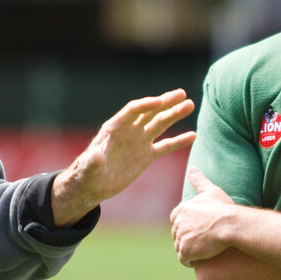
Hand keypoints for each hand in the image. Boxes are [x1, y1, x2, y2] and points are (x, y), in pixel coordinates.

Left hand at [50, 89, 195, 226]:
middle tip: (182, 94)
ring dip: (174, 115)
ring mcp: (139, 141)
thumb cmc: (87, 174)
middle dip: (165, 102)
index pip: (133, 111)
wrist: (93, 185)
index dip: (146, 105)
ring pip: (160, 124)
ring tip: (190, 105)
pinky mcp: (147, 155)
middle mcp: (129, 130)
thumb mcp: (89, 169)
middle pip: (150, 112)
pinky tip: (193, 136)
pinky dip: (178, 141)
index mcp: (115, 127)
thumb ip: (93, 162)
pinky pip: (165, 146)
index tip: (160, 102)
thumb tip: (97, 157)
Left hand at [170, 167, 236, 265]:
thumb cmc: (224, 208)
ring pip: (180, 247)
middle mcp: (178, 224)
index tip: (196, 228)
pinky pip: (184, 260)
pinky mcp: (186, 251)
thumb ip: (199, 180)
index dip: (185, 224)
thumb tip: (192, 168)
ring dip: (188, 250)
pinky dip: (190, 261)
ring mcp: (181, 238)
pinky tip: (199, 259)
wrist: (231, 224)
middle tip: (201, 240)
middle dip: (186, 238)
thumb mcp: (211, 190)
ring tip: (201, 250)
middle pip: (177, 234)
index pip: (175, 219)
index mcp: (181, 210)